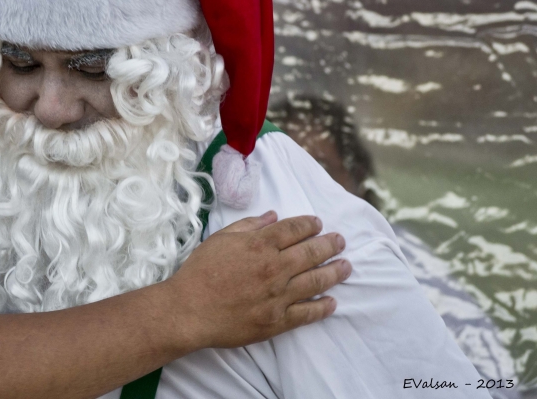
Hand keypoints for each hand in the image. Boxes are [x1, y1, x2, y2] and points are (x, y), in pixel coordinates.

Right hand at [165, 211, 348, 349]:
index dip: (309, 224)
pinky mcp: (278, 320)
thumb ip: (248, 226)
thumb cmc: (200, 271)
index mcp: (260, 244)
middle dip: (330, 244)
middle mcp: (275, 267)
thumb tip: (273, 216)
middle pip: (312, 252)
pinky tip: (332, 302)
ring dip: (335, 272)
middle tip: (341, 241)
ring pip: (316, 281)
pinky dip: (323, 307)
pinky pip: (308, 313)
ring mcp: (279, 295)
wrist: (189, 310)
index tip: (318, 223)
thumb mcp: (220, 239)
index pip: (294, 229)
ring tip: (346, 266)